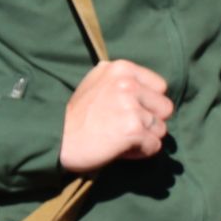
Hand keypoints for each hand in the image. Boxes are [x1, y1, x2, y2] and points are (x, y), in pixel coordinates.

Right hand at [59, 60, 173, 171]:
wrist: (55, 138)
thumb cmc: (76, 115)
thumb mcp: (97, 83)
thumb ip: (123, 82)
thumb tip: (152, 91)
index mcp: (121, 68)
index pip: (160, 86)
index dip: (148, 103)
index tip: (130, 112)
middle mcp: (128, 84)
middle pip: (165, 107)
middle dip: (150, 121)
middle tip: (127, 128)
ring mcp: (131, 106)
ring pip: (161, 129)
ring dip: (144, 138)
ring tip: (120, 139)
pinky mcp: (132, 129)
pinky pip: (154, 146)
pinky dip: (140, 152)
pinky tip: (120, 150)